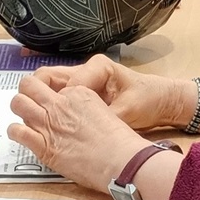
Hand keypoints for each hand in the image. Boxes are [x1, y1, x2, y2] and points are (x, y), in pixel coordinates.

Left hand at [9, 74, 152, 193]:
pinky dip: (15, 132)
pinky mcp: (43, 145)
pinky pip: (17, 131)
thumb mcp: (104, 110)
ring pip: (18, 103)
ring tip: (25, 117)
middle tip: (30, 101)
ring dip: (19, 108)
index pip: (51, 84)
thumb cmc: (119, 141)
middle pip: (29, 85)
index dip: (49, 93)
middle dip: (27, 91)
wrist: (121, 160)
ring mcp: (49, 123)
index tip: (51, 103)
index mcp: (77, 92)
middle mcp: (59, 104)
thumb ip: (84, 108)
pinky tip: (21, 135)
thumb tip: (75, 117)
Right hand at [32, 55, 196, 131]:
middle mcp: (85, 70)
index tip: (63, 120)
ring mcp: (81, 81)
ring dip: (45, 102)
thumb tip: (88, 132)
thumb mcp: (130, 110)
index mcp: (98, 67)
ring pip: (50, 86)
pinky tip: (52, 125)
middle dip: (40, 95)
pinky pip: (59, 96)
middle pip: (48, 76)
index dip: (63, 102)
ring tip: (41, 122)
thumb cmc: (148, 100)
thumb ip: (108, 118)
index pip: (69, 82)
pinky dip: (53, 108)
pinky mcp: (81, 93)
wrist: (162, 100)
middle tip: (38, 116)